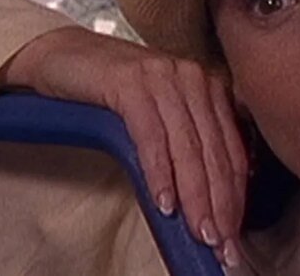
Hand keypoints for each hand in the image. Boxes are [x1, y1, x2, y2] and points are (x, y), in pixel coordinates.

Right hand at [0, 26, 247, 266]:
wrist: (64, 56)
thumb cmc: (115, 92)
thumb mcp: (163, 115)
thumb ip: (192, 143)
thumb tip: (218, 196)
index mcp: (208, 87)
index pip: (231, 151)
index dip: (236, 197)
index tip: (235, 235)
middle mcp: (192, 78)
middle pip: (214, 152)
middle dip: (220, 204)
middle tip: (222, 244)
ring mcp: (162, 77)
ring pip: (187, 147)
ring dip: (195, 196)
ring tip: (198, 231)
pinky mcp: (130, 82)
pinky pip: (151, 135)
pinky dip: (158, 172)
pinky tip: (163, 202)